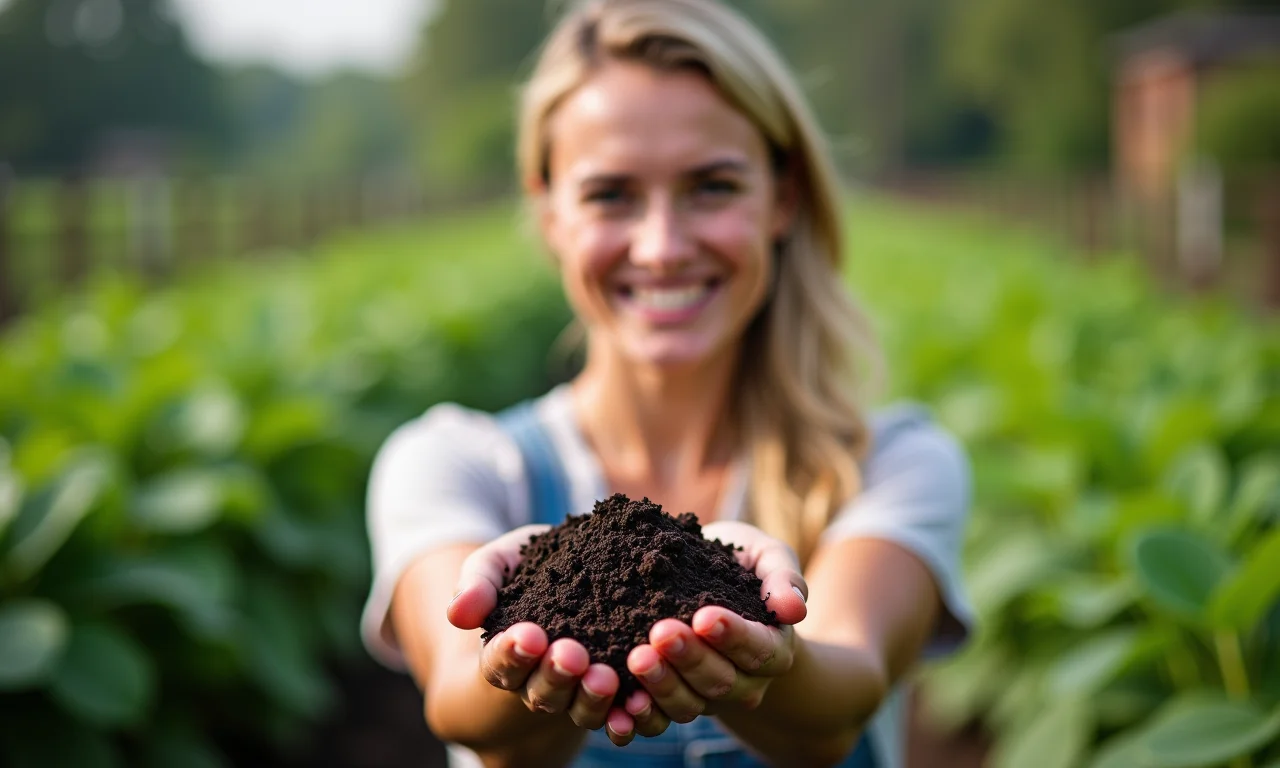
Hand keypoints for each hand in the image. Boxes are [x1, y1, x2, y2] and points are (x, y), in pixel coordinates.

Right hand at [447, 525, 631, 740]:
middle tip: (571, 654)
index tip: (528, 635)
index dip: (512, 654)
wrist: (576, 566)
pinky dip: (627, 715)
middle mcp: (538, 681)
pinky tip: (639, 701)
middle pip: (541, 692)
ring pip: (579, 709)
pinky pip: (618, 714)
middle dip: (555, 675)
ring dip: (591, 698)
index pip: (500, 664)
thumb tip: (457, 613)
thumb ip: (477, 584)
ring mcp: (576, 691)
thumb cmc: (528, 566)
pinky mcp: (614, 692)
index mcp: (504, 654)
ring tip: (605, 676)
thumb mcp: (498, 564)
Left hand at [622, 521, 807, 736]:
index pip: (759, 649)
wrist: (707, 577)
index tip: (704, 616)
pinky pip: (660, 719)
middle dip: (690, 658)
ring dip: (662, 685)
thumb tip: (795, 610)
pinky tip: (623, 701)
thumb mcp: (767, 557)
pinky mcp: (676, 702)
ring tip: (637, 658)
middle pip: (721, 680)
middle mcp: (746, 681)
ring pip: (690, 704)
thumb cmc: (740, 563)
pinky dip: (642, 715)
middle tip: (661, 633)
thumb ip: (783, 578)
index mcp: (774, 649)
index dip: (733, 636)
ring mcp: (709, 697)